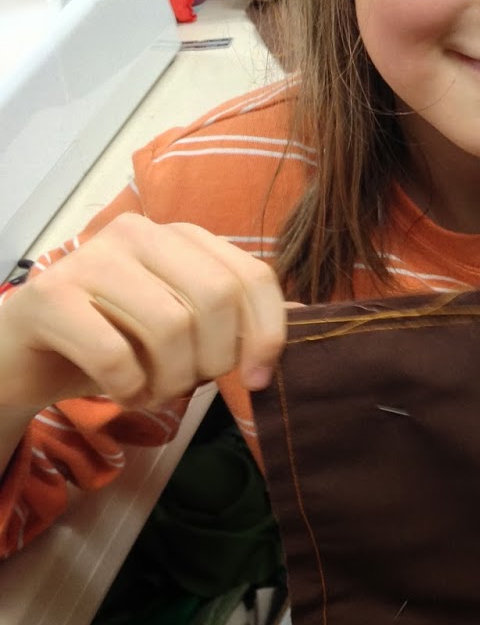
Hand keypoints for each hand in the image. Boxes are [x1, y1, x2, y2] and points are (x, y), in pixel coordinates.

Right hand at [0, 216, 287, 412]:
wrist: (22, 357)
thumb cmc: (111, 341)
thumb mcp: (182, 328)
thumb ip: (236, 317)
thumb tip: (306, 317)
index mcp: (180, 235)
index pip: (252, 274)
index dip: (267, 331)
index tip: (259, 378)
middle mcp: (137, 233)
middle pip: (216, 298)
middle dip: (214, 359)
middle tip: (189, 384)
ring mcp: (89, 259)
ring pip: (170, 327)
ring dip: (168, 380)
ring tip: (149, 389)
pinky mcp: (49, 298)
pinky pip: (116, 356)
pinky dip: (128, 390)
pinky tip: (118, 391)